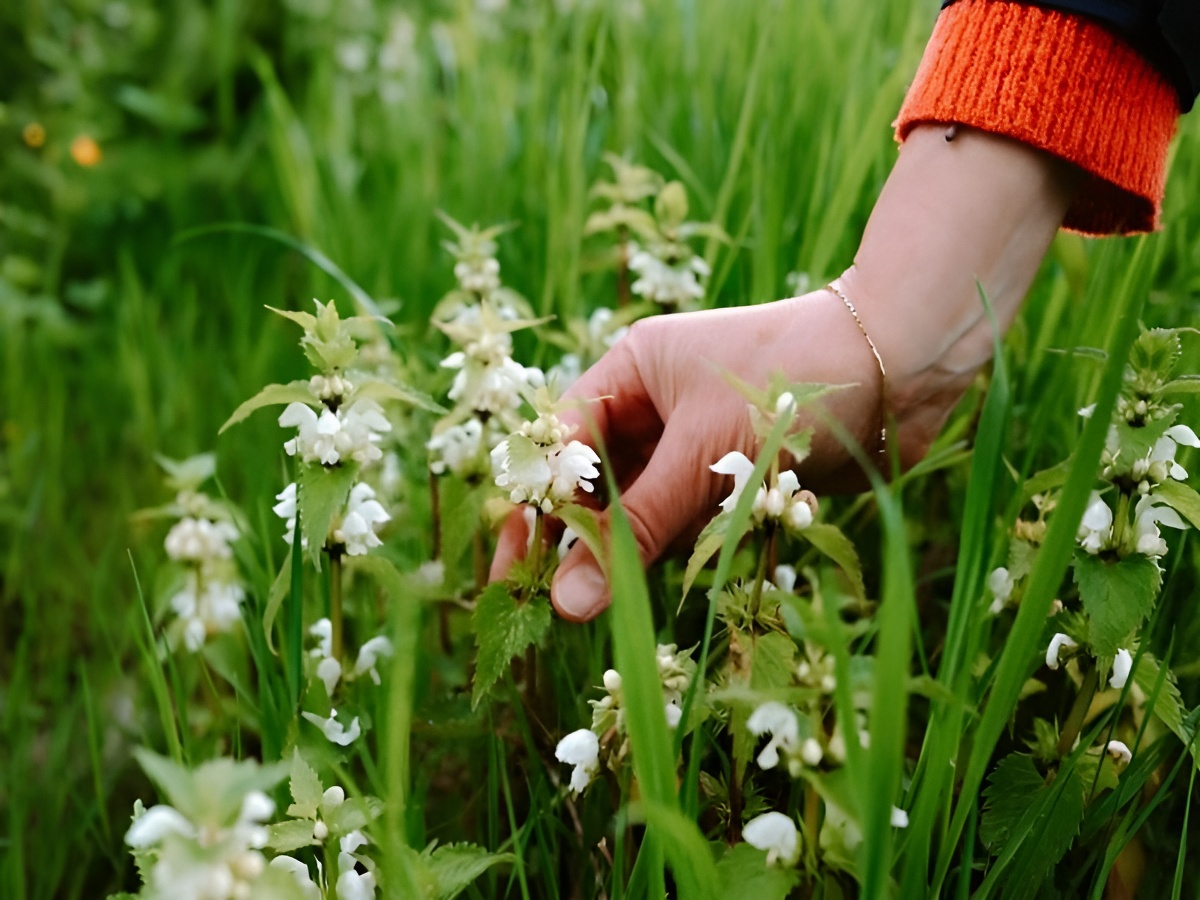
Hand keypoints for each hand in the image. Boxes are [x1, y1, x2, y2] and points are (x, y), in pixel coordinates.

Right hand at [490, 125, 1080, 620]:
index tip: (514, 570)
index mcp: (631, 370)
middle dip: (572, 538)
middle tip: (540, 604)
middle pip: (595, 480)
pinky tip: (656, 581)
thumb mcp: (703, 452)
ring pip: (641, 507)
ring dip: (624, 551)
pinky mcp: (734, 475)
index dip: (535, 506)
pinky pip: (687, 520)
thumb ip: (638, 527)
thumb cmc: (793, 381)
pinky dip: (674, 550)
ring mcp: (695, 441)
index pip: (562, 444)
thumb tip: (568, 600)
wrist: (902, 365)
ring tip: (593, 606)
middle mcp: (655, 405)